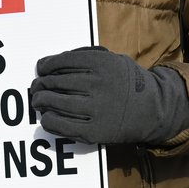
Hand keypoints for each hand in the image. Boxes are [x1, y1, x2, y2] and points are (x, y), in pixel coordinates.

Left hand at [30, 47, 188, 145]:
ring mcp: (96, 109)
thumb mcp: (112, 58)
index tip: (42, 68)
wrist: (151, 110)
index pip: (62, 62)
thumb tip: (47, 63)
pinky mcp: (93, 131)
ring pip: (53, 103)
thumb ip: (83, 55)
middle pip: (54, 82)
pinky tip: (47, 116)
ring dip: (40, 101)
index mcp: (102, 63)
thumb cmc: (125, 81)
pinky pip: (59, 125)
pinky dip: (48, 120)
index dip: (46, 65)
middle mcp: (98, 85)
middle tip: (36, 87)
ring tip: (38, 100)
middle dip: (40, 84)